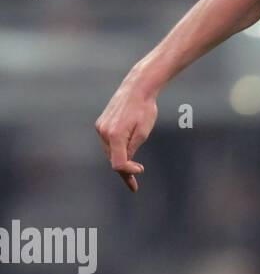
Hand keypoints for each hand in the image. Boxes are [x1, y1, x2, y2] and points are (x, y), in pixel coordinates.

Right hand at [94, 77, 158, 191]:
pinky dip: (117, 150)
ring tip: (134, 170)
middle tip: (133, 185)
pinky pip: (108, 143)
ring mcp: (100, 128)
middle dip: (124, 171)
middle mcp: (104, 132)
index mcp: (115, 135)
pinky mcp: (100, 124)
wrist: (137, 88)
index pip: (118, 164)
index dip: (128, 173)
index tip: (140, 171)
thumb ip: (132, 149)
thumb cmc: (144, 109)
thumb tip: (125, 165)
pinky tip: (125, 153)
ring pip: (110, 152)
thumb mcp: (143, 132)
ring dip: (120, 160)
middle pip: (113, 159)